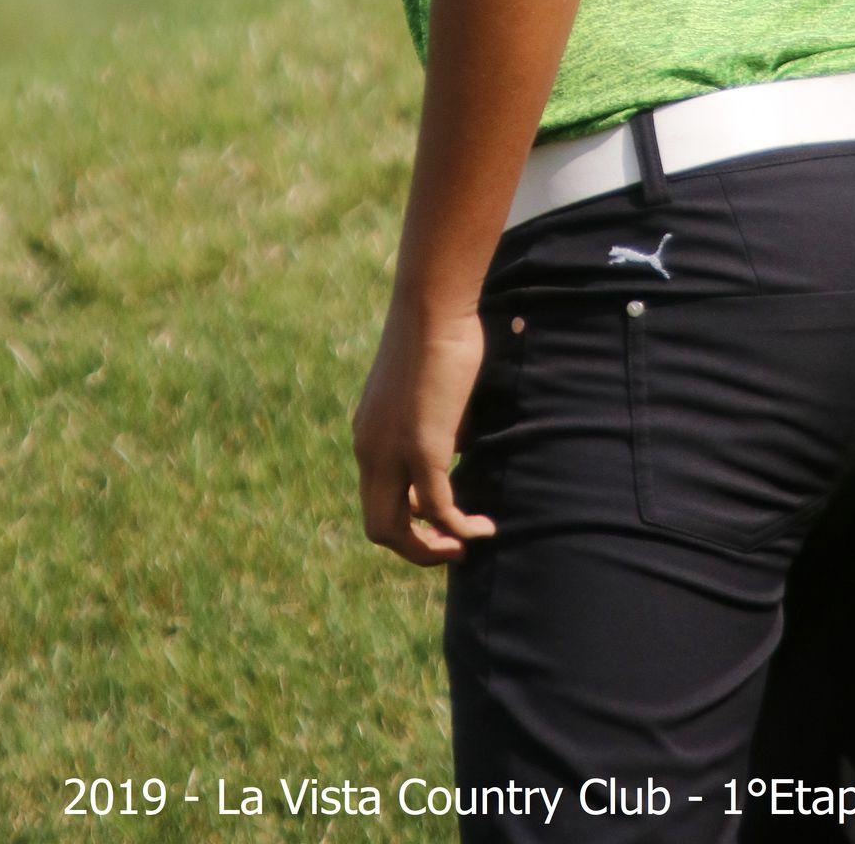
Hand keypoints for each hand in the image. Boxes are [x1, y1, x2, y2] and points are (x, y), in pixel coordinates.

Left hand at [351, 299, 498, 566]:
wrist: (431, 306)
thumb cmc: (437, 334)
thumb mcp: (430, 392)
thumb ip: (436, 424)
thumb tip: (459, 445)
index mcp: (368, 434)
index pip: (377, 498)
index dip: (408, 519)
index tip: (443, 516)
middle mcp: (369, 449)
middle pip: (380, 528)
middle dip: (417, 547)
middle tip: (453, 547)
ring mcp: (391, 452)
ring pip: (397, 531)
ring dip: (434, 547)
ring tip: (468, 543)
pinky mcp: (422, 448)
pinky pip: (440, 508)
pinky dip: (461, 527)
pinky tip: (486, 527)